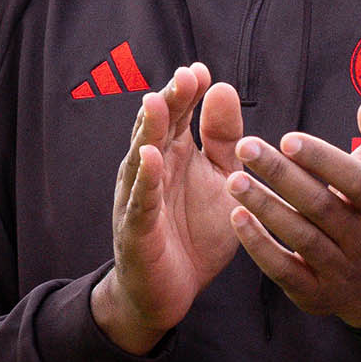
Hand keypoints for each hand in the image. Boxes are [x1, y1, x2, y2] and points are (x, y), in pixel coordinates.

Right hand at [91, 63, 245, 353]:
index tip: (202, 70)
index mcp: (174, 153)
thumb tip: (222, 88)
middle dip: (170, 100)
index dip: (187, 91)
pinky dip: (145, 179)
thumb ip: (223, 138)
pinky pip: (141, 199)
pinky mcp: (136, 227)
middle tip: (185, 76)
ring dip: (148, 129)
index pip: (178, 113)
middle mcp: (152, 168)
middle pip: (158, 127)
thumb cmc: (195, 231)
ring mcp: (140, 195)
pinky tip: (151, 157)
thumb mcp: (220, 179)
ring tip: (156, 102)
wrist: (172, 291)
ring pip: (142, 156)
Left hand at [225, 99, 360, 327]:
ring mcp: (340, 270)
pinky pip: (283, 270)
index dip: (323, 160)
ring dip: (265, 208)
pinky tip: (236, 218)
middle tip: (245, 146)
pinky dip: (259, 246)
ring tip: (234, 180)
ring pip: (300, 238)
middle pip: (321, 207)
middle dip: (281, 176)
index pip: (356, 181)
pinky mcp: (314, 293)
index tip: (287, 138)